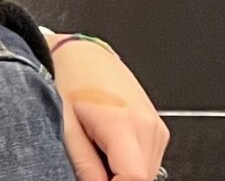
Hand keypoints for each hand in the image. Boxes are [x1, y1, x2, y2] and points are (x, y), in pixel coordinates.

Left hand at [49, 35, 168, 180]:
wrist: (83, 55)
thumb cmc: (71, 81)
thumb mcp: (66, 127)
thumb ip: (85, 165)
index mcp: (123, 124)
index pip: (136, 178)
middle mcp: (147, 125)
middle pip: (143, 178)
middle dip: (117, 180)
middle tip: (92, 167)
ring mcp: (156, 127)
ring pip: (147, 172)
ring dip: (123, 172)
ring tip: (97, 150)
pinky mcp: (158, 129)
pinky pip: (148, 160)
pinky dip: (129, 163)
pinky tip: (108, 146)